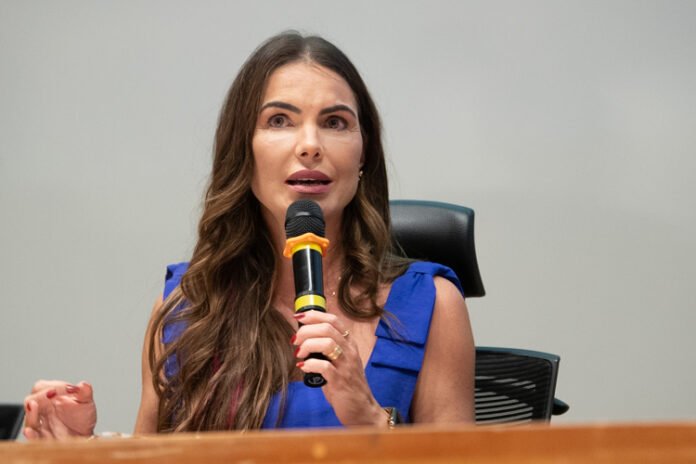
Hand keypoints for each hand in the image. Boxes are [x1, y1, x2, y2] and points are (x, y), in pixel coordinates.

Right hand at [23, 380, 96, 439]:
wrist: (83, 435)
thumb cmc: (82, 417)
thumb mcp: (85, 403)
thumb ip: (85, 392)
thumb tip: (84, 384)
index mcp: (50, 397)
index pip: (41, 387)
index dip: (50, 386)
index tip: (66, 388)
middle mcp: (42, 410)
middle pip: (30, 400)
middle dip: (39, 397)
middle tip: (52, 394)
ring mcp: (41, 425)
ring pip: (30, 419)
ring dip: (31, 413)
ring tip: (34, 406)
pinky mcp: (43, 439)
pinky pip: (33, 437)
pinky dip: (30, 435)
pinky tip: (29, 432)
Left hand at [292, 311, 384, 426]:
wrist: (362, 409)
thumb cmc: (346, 384)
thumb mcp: (339, 361)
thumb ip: (326, 348)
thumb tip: (303, 337)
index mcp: (349, 343)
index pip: (333, 320)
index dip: (314, 315)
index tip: (298, 316)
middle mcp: (349, 351)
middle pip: (327, 328)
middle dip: (306, 330)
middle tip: (294, 340)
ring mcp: (346, 365)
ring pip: (327, 343)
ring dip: (307, 345)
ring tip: (298, 353)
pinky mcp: (341, 381)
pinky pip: (324, 366)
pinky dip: (310, 364)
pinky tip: (303, 367)